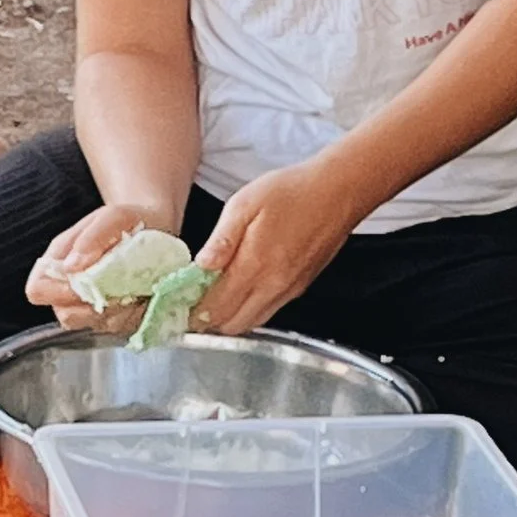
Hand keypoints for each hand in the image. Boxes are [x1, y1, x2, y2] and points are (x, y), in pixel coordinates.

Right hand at [22, 197, 167, 331]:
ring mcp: (91, 304)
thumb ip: (91, 238)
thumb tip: (71, 267)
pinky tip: (142, 297)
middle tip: (119, 289)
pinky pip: (117, 328)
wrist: (158, 228)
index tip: (86, 284)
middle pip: (66, 315)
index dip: (57, 293)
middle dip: (93, 307)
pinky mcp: (114, 316)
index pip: (38, 290)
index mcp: (59, 260)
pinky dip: (131, 316)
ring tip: (134, 290)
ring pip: (92, 324)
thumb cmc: (130, 220)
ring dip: (115, 312)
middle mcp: (70, 286)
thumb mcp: (113, 217)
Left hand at [189, 164, 352, 336]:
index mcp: (255, 265)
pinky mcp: (299, 287)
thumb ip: (221, 240)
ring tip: (213, 299)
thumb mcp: (245, 204)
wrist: (338, 191)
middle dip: (207, 321)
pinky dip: (249, 310)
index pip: (215, 307)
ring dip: (228, 318)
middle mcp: (273, 285)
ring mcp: (288, 290)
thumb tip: (199, 267)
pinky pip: (268, 311)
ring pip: (250, 322)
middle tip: (191, 303)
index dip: (192, 313)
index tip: (178, 306)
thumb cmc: (293, 191)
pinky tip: (240, 292)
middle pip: (231, 325)